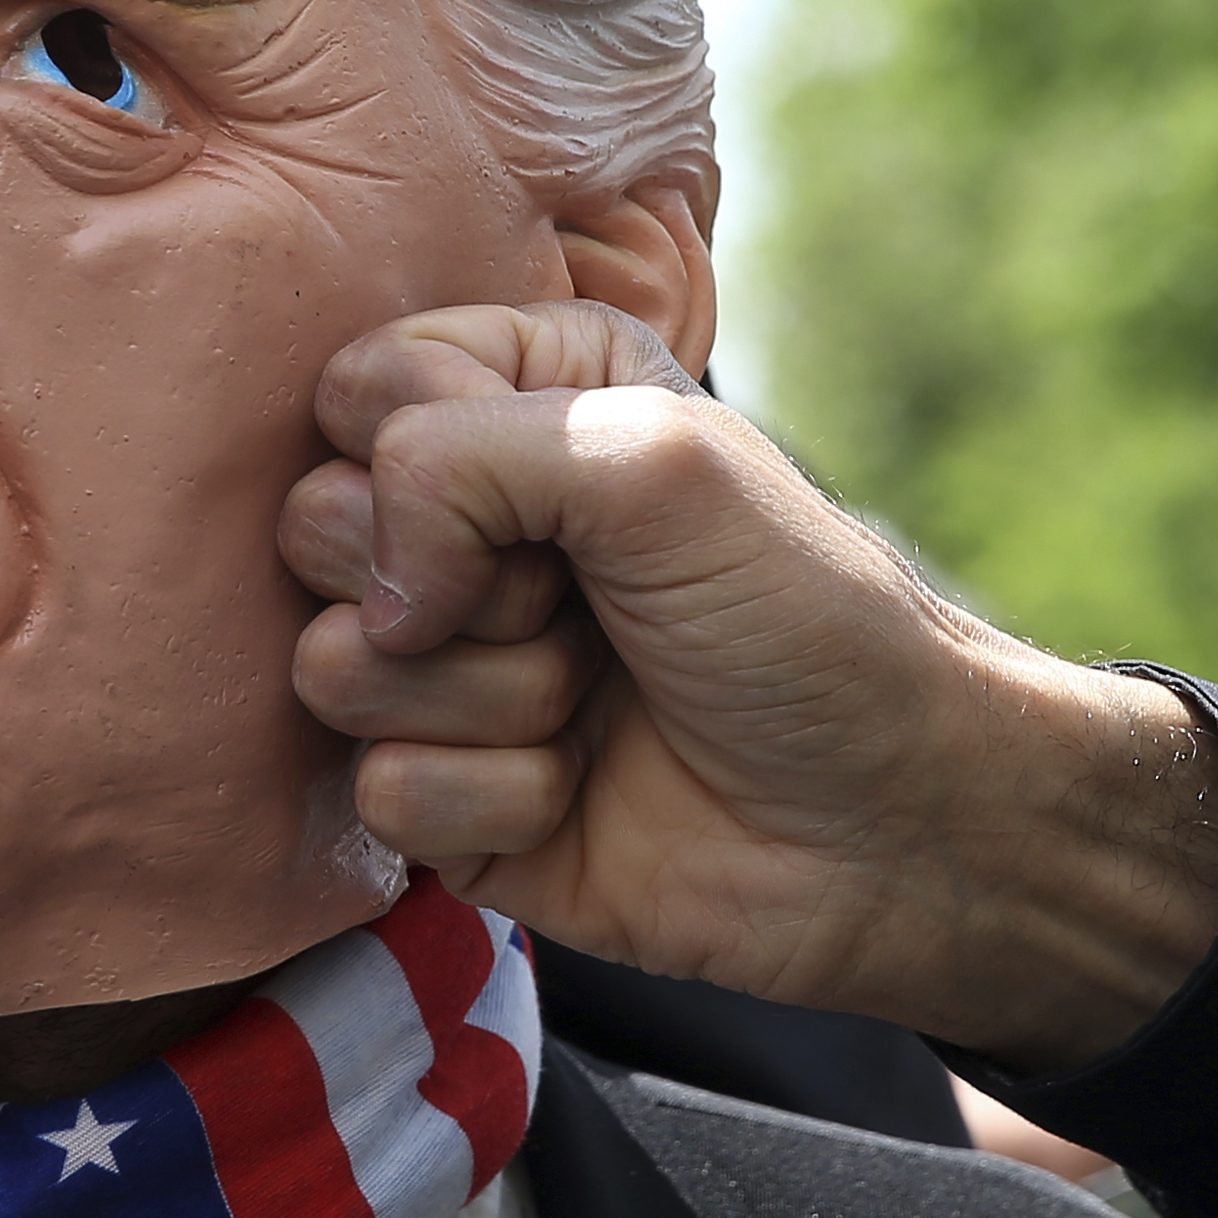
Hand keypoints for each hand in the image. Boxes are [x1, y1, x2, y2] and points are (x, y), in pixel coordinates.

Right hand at [280, 303, 1217, 1073]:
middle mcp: (471, 532)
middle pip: (315, 527)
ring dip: (485, 698)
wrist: (903, 828)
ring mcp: (450, 671)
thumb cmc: (808, 621)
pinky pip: (376, 790)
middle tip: (575, 606)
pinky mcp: (447, 803)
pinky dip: (492, 798)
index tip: (544, 499)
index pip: (356, 389)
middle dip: (454, 584)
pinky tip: (579, 794)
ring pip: (334, 666)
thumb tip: (370, 595)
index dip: (422, 451)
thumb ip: (460, 451)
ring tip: (593, 703)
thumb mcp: (654, 460)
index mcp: (522, 406)